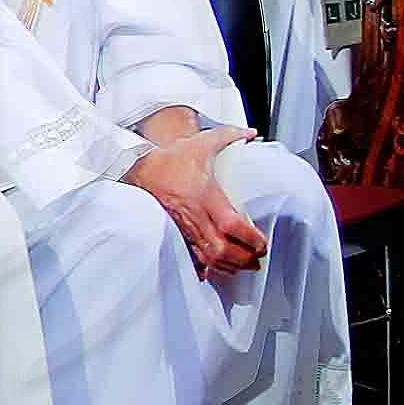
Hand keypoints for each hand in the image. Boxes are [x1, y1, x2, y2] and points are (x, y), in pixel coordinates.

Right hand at [130, 132, 268, 275]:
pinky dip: (204, 268)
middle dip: (243, 259)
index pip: (231, 225)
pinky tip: (214, 271)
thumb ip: (229, 135)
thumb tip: (251, 133)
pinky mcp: (175, 232)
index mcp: (205, 195)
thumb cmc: (171, 158)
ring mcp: (184, 227)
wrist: (140, 168)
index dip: (250, 238)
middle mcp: (195, 216)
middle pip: (222, 249)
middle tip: (258, 259)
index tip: (263, 243)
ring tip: (243, 266)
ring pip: (208, 258)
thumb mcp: (202, 142)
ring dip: (228, 266)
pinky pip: (190, 256)